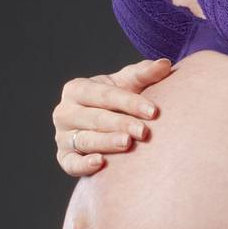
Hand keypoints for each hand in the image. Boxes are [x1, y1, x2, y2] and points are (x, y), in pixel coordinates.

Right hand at [52, 58, 172, 176]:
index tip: (154, 111)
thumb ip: (145, 74)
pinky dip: (83, 164)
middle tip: (144, 132)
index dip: (130, 102)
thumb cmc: (118, 100)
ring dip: (106, 142)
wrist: (106, 124)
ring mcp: (62, 136)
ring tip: (127, 143)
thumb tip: (165, 64)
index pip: (105, 95)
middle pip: (95, 118)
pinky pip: (72, 163)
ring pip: (85, 140)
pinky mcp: (64, 158)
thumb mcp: (128, 84)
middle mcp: (65, 112)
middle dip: (121, 124)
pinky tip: (100, 163)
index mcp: (77, 89)